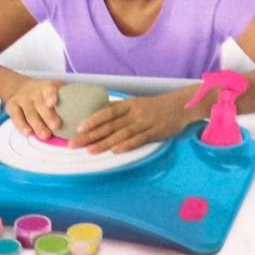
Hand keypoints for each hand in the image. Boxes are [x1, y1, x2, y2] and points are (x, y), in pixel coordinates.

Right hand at [5, 76, 61, 138]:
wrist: (18, 87)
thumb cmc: (43, 93)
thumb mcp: (54, 89)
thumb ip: (67, 97)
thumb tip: (86, 112)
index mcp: (46, 87)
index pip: (49, 90)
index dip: (51, 96)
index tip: (53, 103)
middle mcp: (33, 93)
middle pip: (40, 104)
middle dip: (48, 116)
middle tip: (56, 126)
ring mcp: (22, 100)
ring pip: (29, 113)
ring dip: (37, 124)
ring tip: (45, 135)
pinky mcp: (12, 107)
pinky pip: (16, 116)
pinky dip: (21, 125)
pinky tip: (28, 132)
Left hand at [71, 90, 196, 153]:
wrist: (180, 106)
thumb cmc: (154, 106)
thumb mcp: (135, 104)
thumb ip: (118, 110)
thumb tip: (96, 114)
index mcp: (128, 104)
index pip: (106, 112)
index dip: (92, 120)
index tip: (77, 128)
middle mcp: (134, 113)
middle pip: (109, 125)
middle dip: (90, 135)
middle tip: (74, 143)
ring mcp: (145, 122)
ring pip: (121, 133)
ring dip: (105, 142)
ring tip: (90, 150)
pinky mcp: (155, 132)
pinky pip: (139, 139)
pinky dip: (127, 145)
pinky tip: (116, 150)